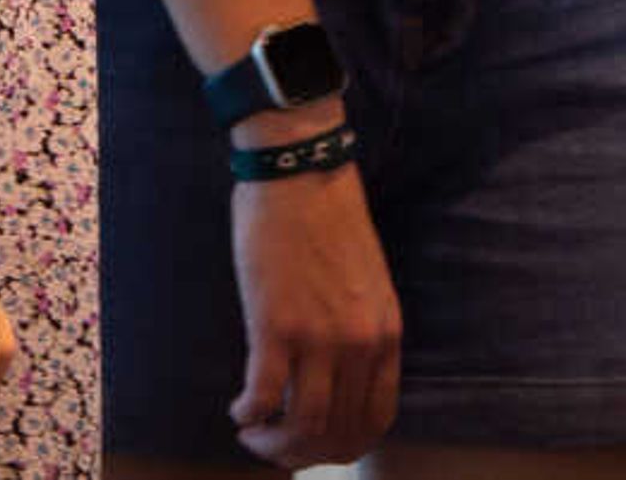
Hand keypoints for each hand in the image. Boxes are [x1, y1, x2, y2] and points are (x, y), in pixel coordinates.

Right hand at [228, 153, 399, 465]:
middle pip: (338, 432)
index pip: (376, 419)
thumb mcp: (366, 284)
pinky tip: (239, 410)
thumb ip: (360, 330)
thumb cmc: (327, 221)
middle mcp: (360, 343)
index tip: (315, 443)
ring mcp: (320, 337)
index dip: (343, 445)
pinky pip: (263, 397)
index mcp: (386, 333)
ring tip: (253, 433)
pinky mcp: (276, 325)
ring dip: (274, 444)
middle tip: (274, 444)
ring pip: (304, 426)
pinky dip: (249, 415)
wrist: (301, 173)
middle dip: (303, 451)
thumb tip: (338, 379)